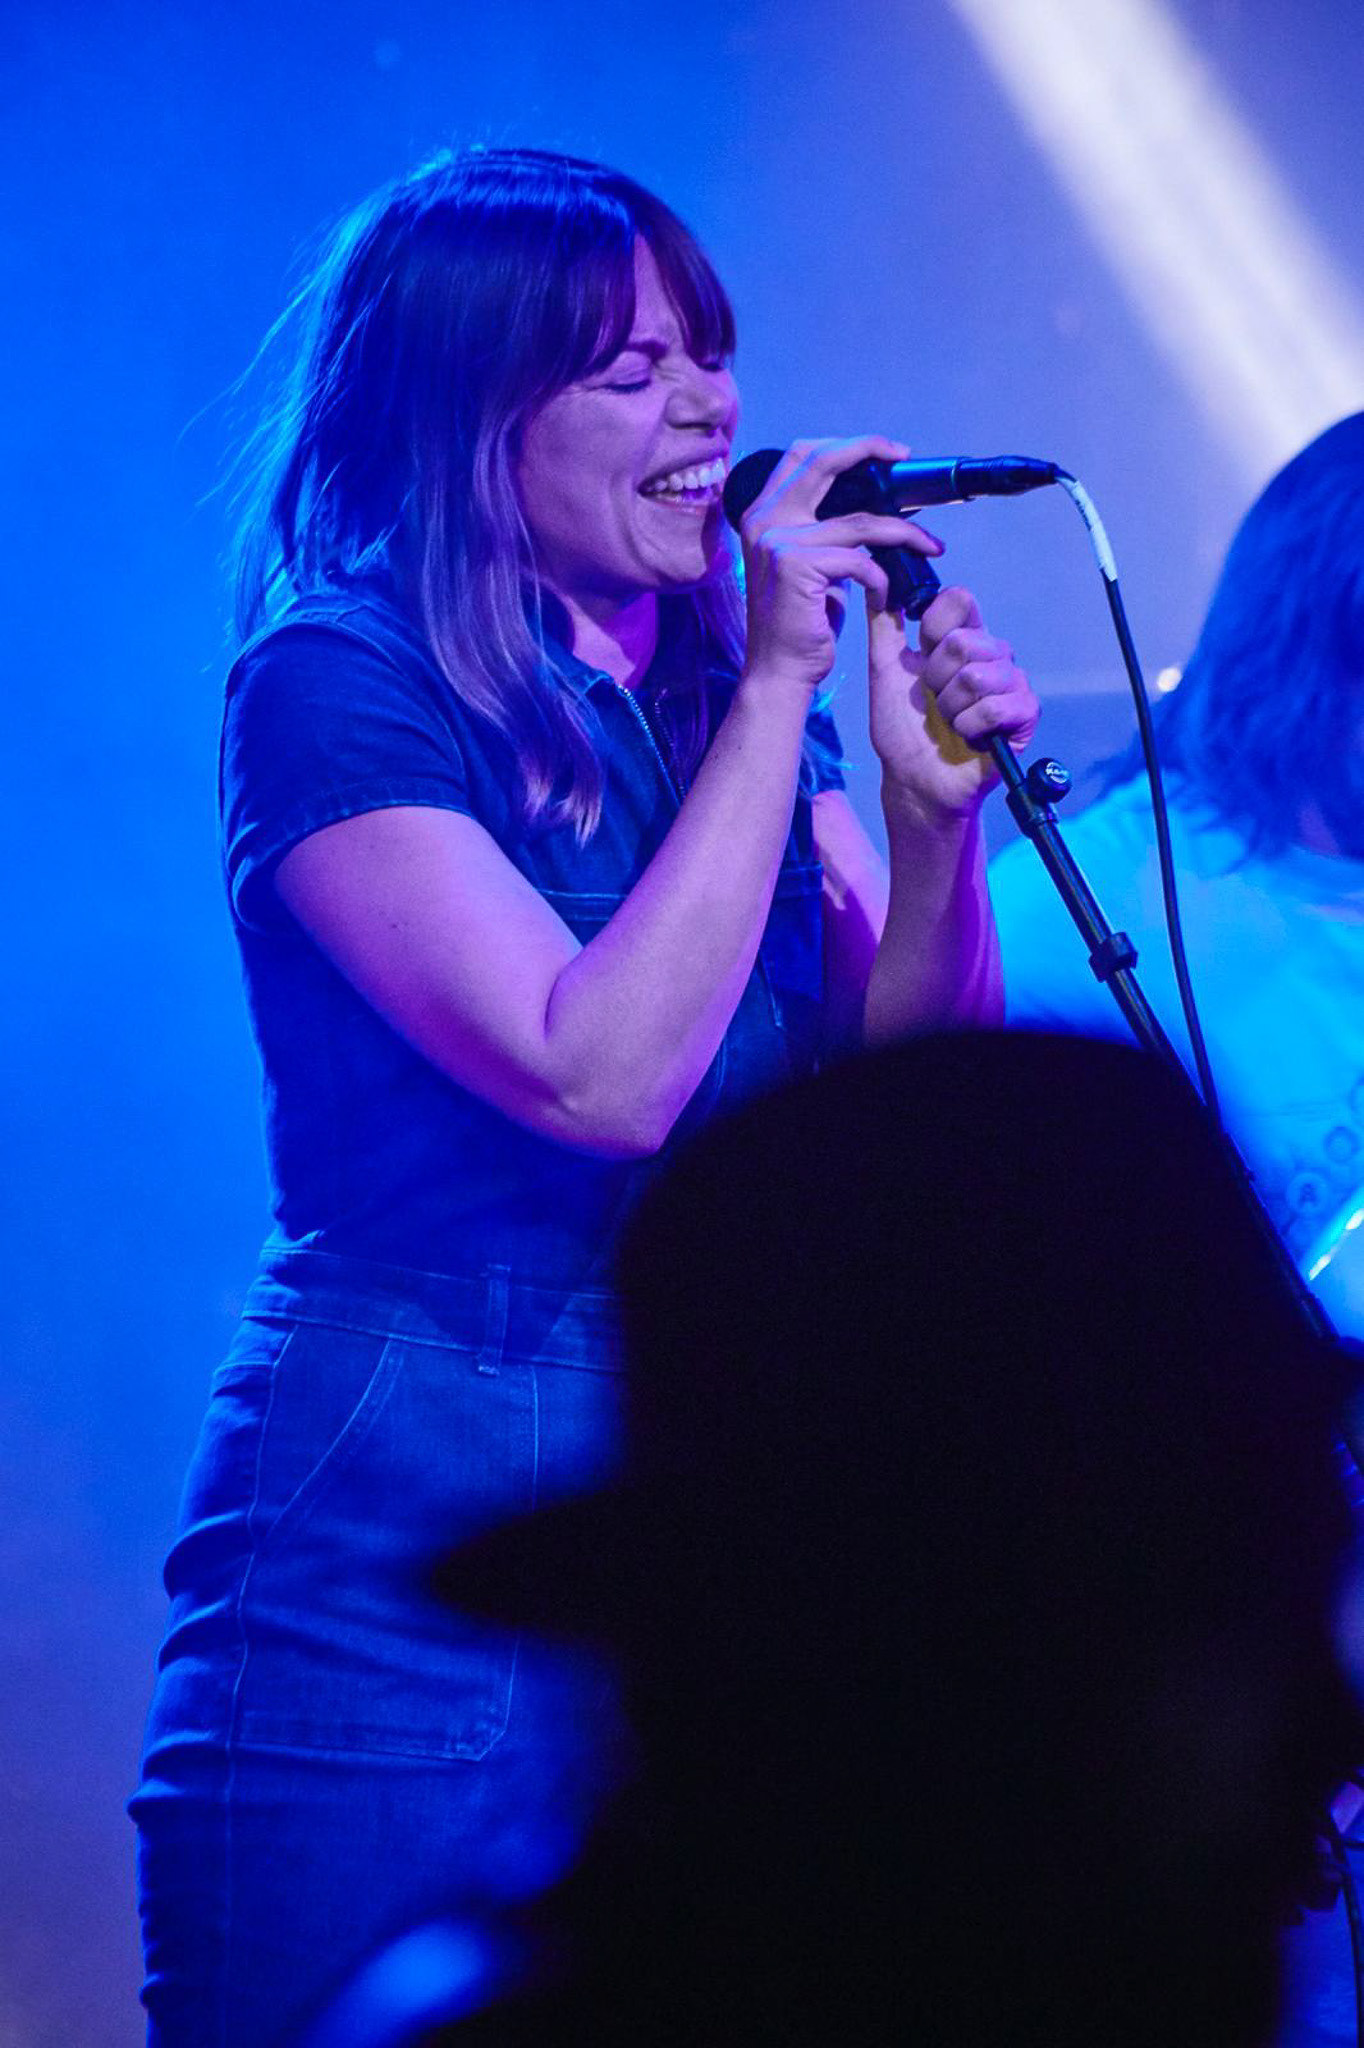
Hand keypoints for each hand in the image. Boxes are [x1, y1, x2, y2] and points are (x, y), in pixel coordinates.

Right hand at [738, 437, 944, 697]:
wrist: (779, 672)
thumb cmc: (801, 623)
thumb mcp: (811, 565)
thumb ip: (827, 530)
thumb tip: (875, 504)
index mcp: (763, 513)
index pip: (803, 455)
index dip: (847, 446)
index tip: (886, 454)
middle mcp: (764, 519)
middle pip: (824, 462)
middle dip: (871, 451)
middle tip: (906, 460)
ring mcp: (778, 541)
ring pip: (860, 520)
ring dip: (904, 531)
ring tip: (929, 546)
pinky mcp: (796, 566)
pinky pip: (860, 560)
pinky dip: (881, 578)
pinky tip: (884, 596)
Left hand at [867, 584, 1038, 819]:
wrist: (912, 778)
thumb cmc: (901, 728)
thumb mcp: (884, 669)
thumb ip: (884, 623)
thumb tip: (876, 580)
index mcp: (963, 639)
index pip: (960, 599)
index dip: (934, 626)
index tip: (922, 655)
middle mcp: (991, 655)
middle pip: (965, 640)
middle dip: (936, 678)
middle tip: (934, 701)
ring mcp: (1011, 683)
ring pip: (977, 676)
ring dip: (950, 706)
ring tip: (950, 721)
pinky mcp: (1024, 713)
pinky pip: (995, 706)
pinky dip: (970, 726)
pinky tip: (968, 736)